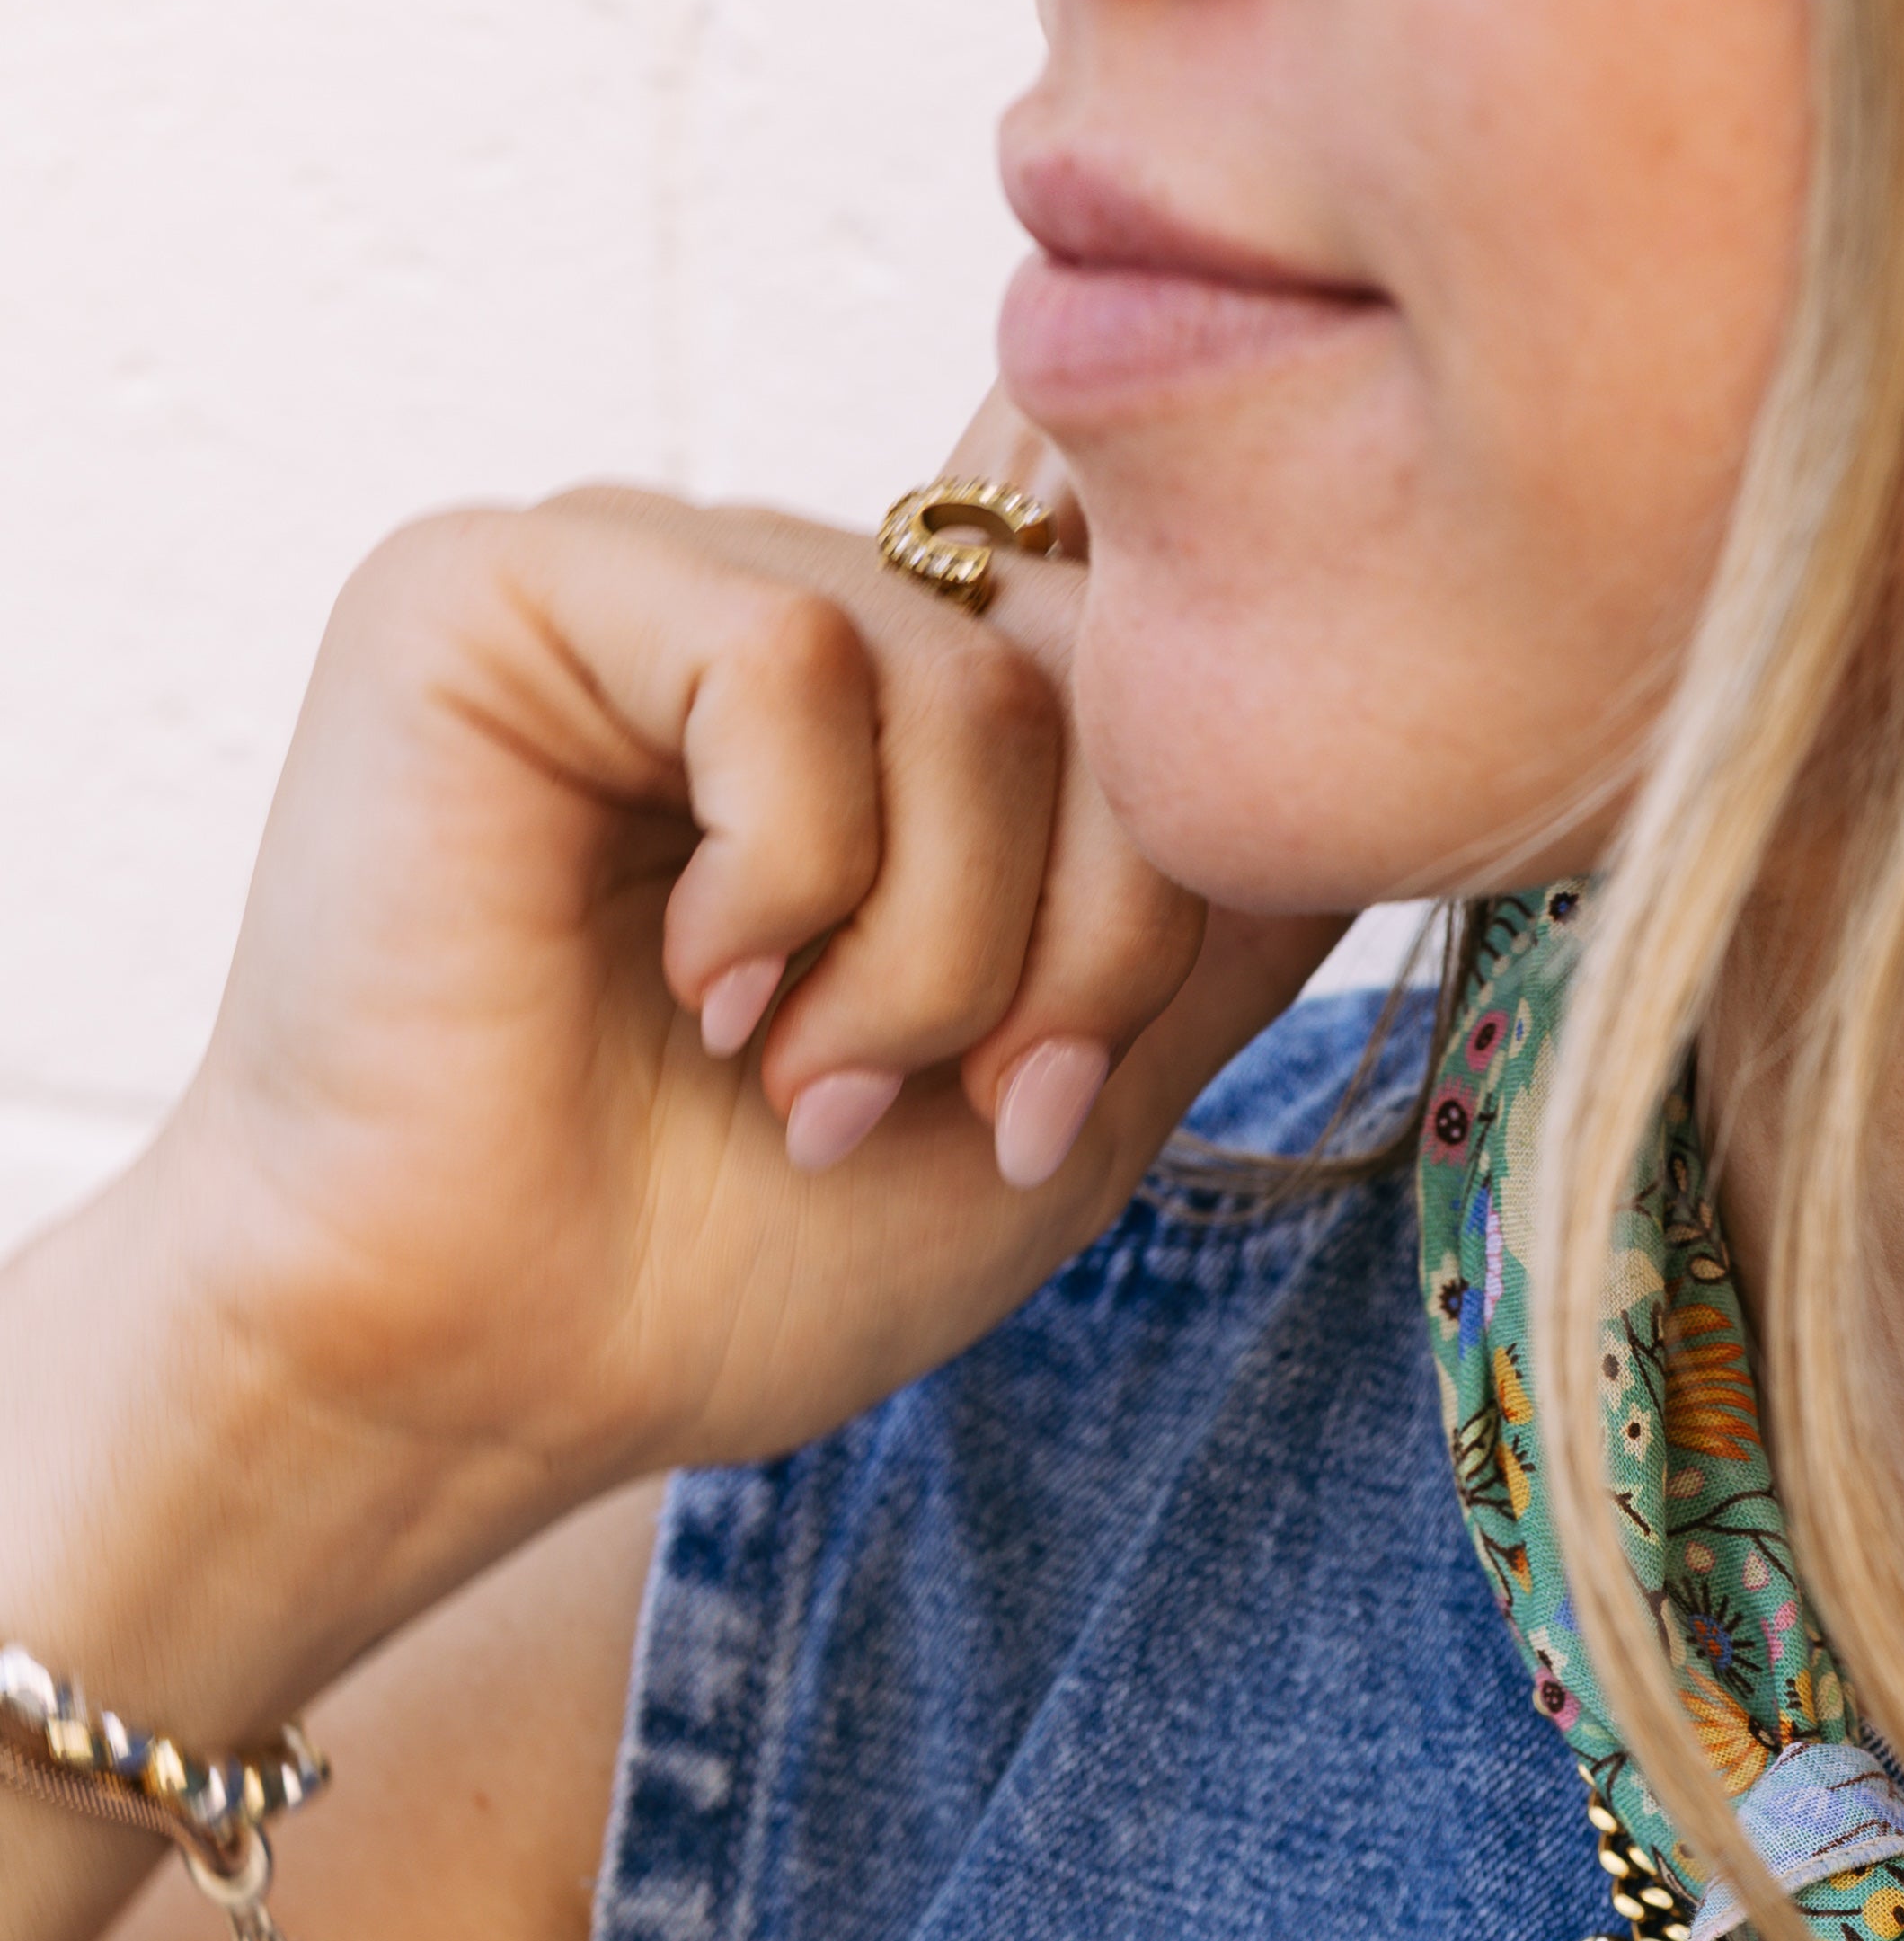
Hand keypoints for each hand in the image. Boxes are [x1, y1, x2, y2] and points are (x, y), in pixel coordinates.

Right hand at [126, 396, 1344, 1537]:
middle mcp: (791, 603)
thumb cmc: (737, 1258)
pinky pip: (793, 650)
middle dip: (1085, 936)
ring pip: (967, 672)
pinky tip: (698, 983)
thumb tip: (1376, 770)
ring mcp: (649, 575)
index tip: (1065, 1092)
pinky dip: (793, 874)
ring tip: (804, 1083)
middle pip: (1102, 667)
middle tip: (963, 1111)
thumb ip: (1212, 922)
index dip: (1171, 880)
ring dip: (932, 943)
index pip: (1155, 670)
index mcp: (911, 713)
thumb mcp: (1070, 1094)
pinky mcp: (507, 583)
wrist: (491, 1365)